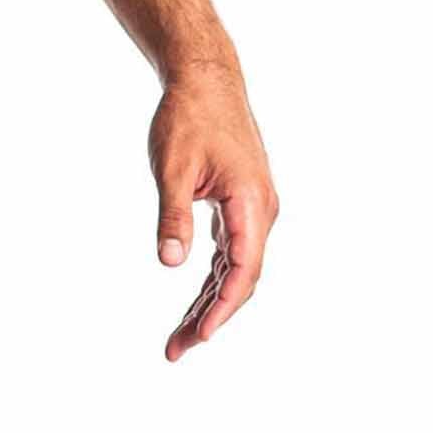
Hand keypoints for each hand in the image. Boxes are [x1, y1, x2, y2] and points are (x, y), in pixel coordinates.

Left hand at [149, 62, 278, 362]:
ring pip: (235, 270)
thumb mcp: (173, 168)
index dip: (222, 307)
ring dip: (209, 305)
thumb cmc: (188, 118)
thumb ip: (172, 216)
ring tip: (179, 340)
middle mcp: (260, 210)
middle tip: (176, 351)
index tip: (201, 336)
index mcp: (251, 202)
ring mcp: (253, 210)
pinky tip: (194, 305)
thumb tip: (172, 262)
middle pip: (241, 279)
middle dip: (211, 318)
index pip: (242, 269)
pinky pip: (230, 255)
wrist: (206, 80)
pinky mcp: (241, 207)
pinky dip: (212, 282)